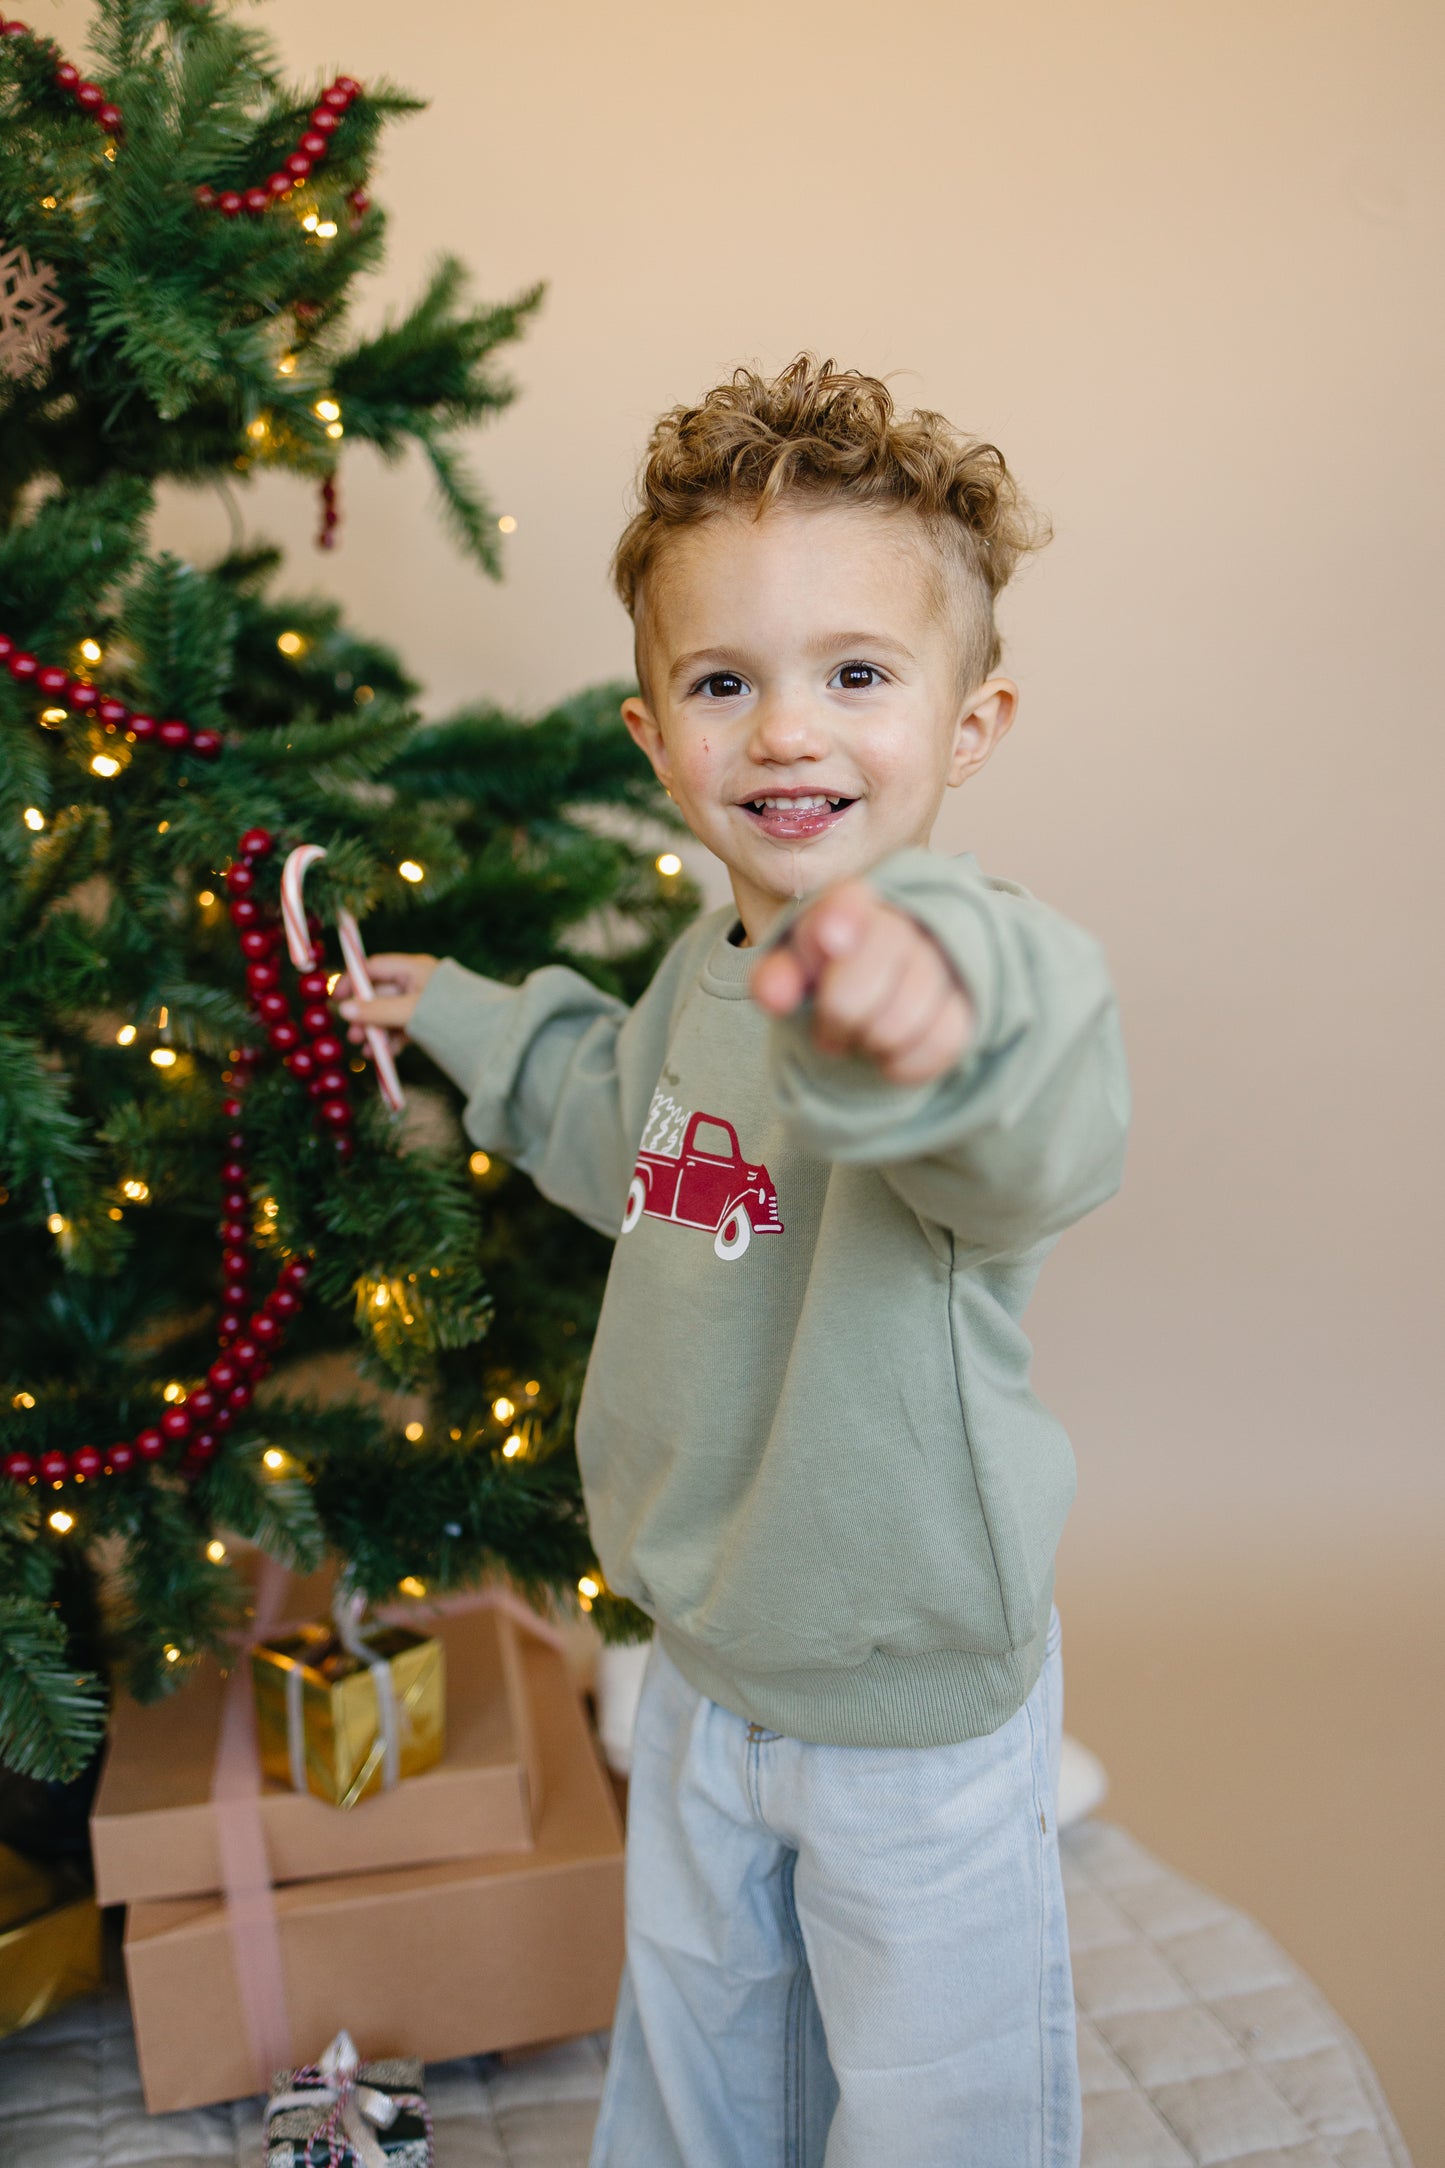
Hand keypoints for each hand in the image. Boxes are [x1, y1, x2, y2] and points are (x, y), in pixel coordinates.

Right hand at [335, 953, 439, 1050]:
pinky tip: (383, 1055)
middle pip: (380, 995)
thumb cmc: (448, 1015)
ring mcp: (422, 1002)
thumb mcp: (408, 1011)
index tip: (336, 999)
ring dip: (375, 1032)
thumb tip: (342, 1010)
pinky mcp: (428, 1021)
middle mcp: (416, 982)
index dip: (353, 982)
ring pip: (389, 1014)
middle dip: (364, 1017)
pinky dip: (392, 1040)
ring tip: (366, 1051)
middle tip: (353, 1037)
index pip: (374, 968)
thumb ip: (376, 1010)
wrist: (485, 1036)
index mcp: (414, 969)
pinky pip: (403, 1027)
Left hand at [751, 882, 972, 1083]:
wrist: (887, 986)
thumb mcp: (796, 971)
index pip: (847, 906)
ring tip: (863, 1037)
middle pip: (865, 980)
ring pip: (906, 1015)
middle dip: (839, 1016)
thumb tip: (772, 995)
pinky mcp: (971, 1000)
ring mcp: (944, 960)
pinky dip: (907, 1062)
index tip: (829, 939)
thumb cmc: (832, 975)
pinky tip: (890, 1054)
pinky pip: (944, 1040)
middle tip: (829, 1028)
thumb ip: (776, 977)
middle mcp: (907, 921)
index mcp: (853, 904)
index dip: (839, 920)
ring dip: (873, 1041)